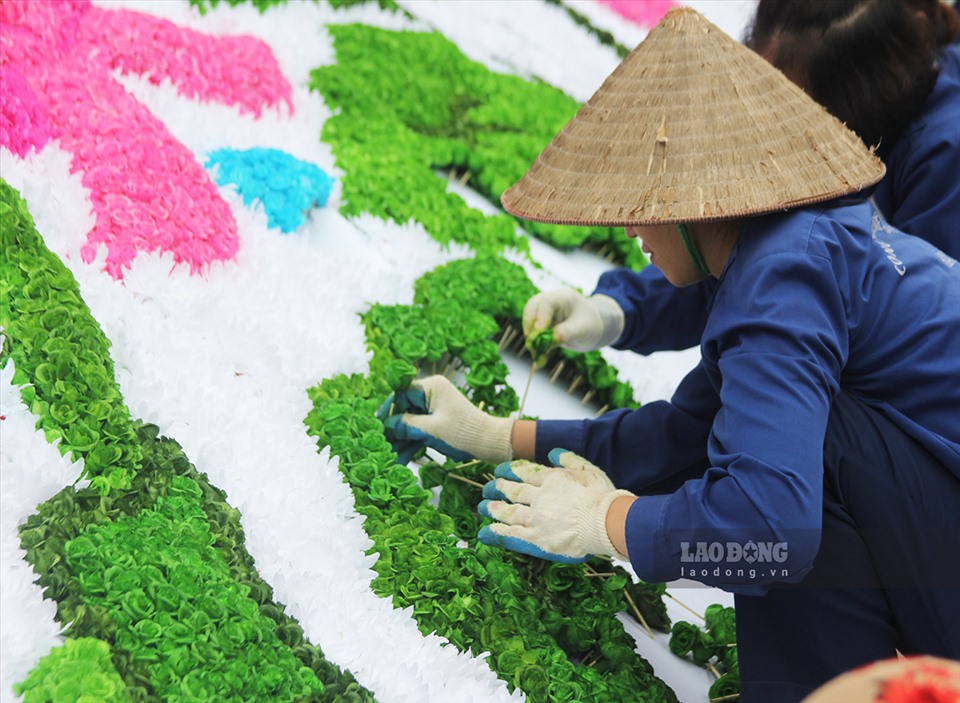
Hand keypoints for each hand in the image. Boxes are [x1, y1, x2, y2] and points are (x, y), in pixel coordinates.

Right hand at [378, 375, 513, 464]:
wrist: (491, 443)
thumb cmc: (462, 432)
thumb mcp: (431, 429)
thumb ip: (406, 425)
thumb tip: (386, 425)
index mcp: (432, 387)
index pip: (401, 394)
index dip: (388, 411)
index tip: (376, 426)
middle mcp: (433, 393)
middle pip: (405, 410)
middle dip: (394, 430)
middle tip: (381, 445)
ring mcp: (437, 408)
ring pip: (412, 422)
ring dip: (402, 440)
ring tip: (390, 457)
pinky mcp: (441, 420)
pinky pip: (422, 429)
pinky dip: (413, 442)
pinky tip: (402, 458)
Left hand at [477, 448, 634, 562]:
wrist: (607, 522)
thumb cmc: (603, 497)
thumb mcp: (589, 470)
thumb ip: (569, 459)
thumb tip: (552, 452)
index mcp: (552, 479)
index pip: (525, 473)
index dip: (510, 471)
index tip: (499, 470)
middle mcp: (540, 497)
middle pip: (513, 490)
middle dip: (498, 488)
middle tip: (486, 488)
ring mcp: (536, 518)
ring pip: (509, 511)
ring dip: (493, 509)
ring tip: (482, 507)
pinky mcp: (537, 539)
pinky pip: (512, 535)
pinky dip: (498, 532)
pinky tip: (486, 532)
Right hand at [522, 289, 623, 351]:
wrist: (594, 328)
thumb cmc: (591, 323)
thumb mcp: (583, 328)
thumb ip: (567, 332)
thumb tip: (551, 339)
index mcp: (563, 297)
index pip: (546, 302)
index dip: (539, 317)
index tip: (538, 332)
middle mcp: (550, 303)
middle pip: (532, 309)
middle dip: (529, 326)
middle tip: (531, 343)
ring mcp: (545, 314)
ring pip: (530, 323)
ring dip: (531, 340)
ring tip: (537, 355)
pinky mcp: (543, 327)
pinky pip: (535, 336)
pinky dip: (536, 347)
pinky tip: (540, 359)